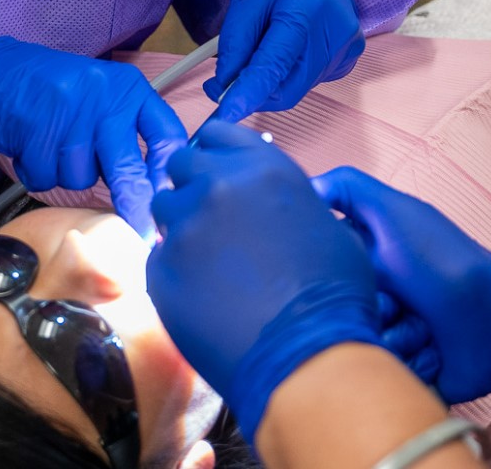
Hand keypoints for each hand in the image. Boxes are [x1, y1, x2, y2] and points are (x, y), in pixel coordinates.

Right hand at [0, 38, 186, 235]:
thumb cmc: (52, 91)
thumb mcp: (100, 98)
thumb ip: (123, 135)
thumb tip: (148, 191)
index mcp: (128, 89)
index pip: (165, 135)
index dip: (169, 176)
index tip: (169, 204)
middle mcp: (104, 97)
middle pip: (128, 168)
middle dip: (135, 205)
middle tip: (143, 235)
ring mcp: (70, 112)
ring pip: (81, 178)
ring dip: (65, 175)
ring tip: (51, 145)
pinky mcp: (36, 128)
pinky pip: (47, 178)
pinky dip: (37, 173)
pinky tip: (30, 148)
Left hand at [147, 123, 381, 436]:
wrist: (306, 356)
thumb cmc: (334, 296)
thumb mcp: (330, 227)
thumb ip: (292, 201)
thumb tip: (278, 207)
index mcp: (264, 167)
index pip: (216, 134)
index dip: (215, 155)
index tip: (219, 174)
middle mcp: (218, 186)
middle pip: (181, 165)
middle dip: (193, 186)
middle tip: (211, 221)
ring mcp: (185, 227)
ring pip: (163, 209)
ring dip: (180, 226)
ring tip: (208, 262)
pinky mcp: (161, 270)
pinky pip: (157, 257)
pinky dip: (174, 270)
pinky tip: (203, 294)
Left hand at [205, 0, 364, 123]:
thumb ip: (234, 43)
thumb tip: (226, 85)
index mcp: (307, 8)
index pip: (274, 65)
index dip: (247, 94)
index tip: (224, 114)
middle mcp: (335, 32)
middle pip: (288, 88)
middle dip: (254, 92)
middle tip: (224, 82)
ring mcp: (347, 46)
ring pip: (297, 87)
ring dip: (270, 82)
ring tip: (258, 48)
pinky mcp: (350, 55)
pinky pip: (310, 80)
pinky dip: (288, 75)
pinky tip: (283, 48)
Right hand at [315, 166, 490, 403]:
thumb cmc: (446, 261)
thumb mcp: (394, 210)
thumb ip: (346, 188)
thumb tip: (303, 189)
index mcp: (362, 265)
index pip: (320, 277)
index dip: (337, 277)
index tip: (364, 271)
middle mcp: (371, 302)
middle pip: (336, 319)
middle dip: (368, 311)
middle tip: (396, 302)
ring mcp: (388, 339)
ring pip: (359, 353)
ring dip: (393, 340)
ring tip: (422, 328)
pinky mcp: (403, 374)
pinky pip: (384, 379)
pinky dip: (409, 365)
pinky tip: (432, 351)